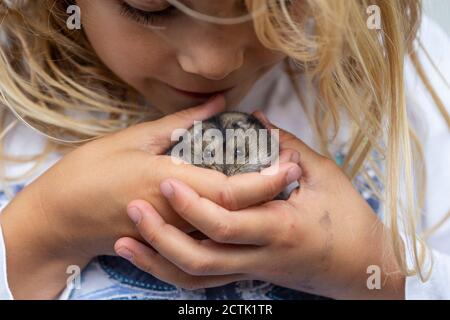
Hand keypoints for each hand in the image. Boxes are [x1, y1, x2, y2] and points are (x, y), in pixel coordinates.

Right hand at [0, 97, 300, 298]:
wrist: (62, 218)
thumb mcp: (134, 139)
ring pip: (230, 235)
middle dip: (271, 196)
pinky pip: (210, 247)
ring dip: (258, 215)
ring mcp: (176, 236)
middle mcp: (181, 217)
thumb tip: (216, 104)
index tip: (290, 162)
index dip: (266, 179)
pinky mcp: (170, 246)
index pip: (234, 190)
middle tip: (293, 172)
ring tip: (279, 192)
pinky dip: (235, 231)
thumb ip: (181, 124)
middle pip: (240, 214)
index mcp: (172, 185)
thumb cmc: (92, 172)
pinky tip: (248, 217)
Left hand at [115, 111, 405, 298]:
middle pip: (199, 257)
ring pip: (195, 278)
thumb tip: (259, 120)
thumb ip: (291, 147)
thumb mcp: (326, 177)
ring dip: (158, 261)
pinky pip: (203, 282)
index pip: (225, 222)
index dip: (193, 203)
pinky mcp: (247, 276)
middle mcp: (259, 255)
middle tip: (133, 207)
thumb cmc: (349, 221)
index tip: (167, 179)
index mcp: (279, 227)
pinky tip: (153, 257)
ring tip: (126, 242)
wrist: (361, 270)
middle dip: (162, 234)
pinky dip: (173, 272)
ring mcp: (251, 270)